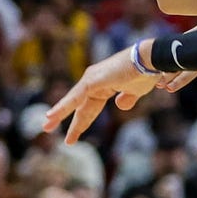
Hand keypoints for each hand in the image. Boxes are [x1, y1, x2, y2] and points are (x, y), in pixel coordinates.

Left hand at [44, 48, 159, 143]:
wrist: (149, 61)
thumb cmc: (145, 74)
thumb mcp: (136, 91)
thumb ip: (127, 99)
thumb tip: (120, 106)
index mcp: (105, 84)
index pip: (89, 106)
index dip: (82, 121)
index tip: (72, 136)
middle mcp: (94, 80)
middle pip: (77, 104)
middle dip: (63, 116)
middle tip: (47, 127)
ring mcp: (92, 79)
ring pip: (73, 101)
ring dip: (59, 113)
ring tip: (46, 125)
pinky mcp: (92, 81)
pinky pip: (75, 98)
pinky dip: (63, 107)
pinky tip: (52, 115)